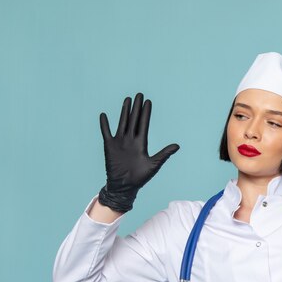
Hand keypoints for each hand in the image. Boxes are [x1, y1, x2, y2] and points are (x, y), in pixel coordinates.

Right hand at [98, 92, 179, 211]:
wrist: (124, 186)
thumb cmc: (140, 177)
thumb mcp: (154, 164)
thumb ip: (164, 154)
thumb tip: (177, 146)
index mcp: (141, 143)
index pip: (144, 124)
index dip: (146, 113)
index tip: (148, 102)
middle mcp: (130, 140)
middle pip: (134, 119)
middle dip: (137, 107)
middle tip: (140, 94)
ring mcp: (120, 142)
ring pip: (122, 122)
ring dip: (124, 111)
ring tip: (127, 100)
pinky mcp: (109, 146)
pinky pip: (106, 132)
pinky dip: (104, 124)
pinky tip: (104, 115)